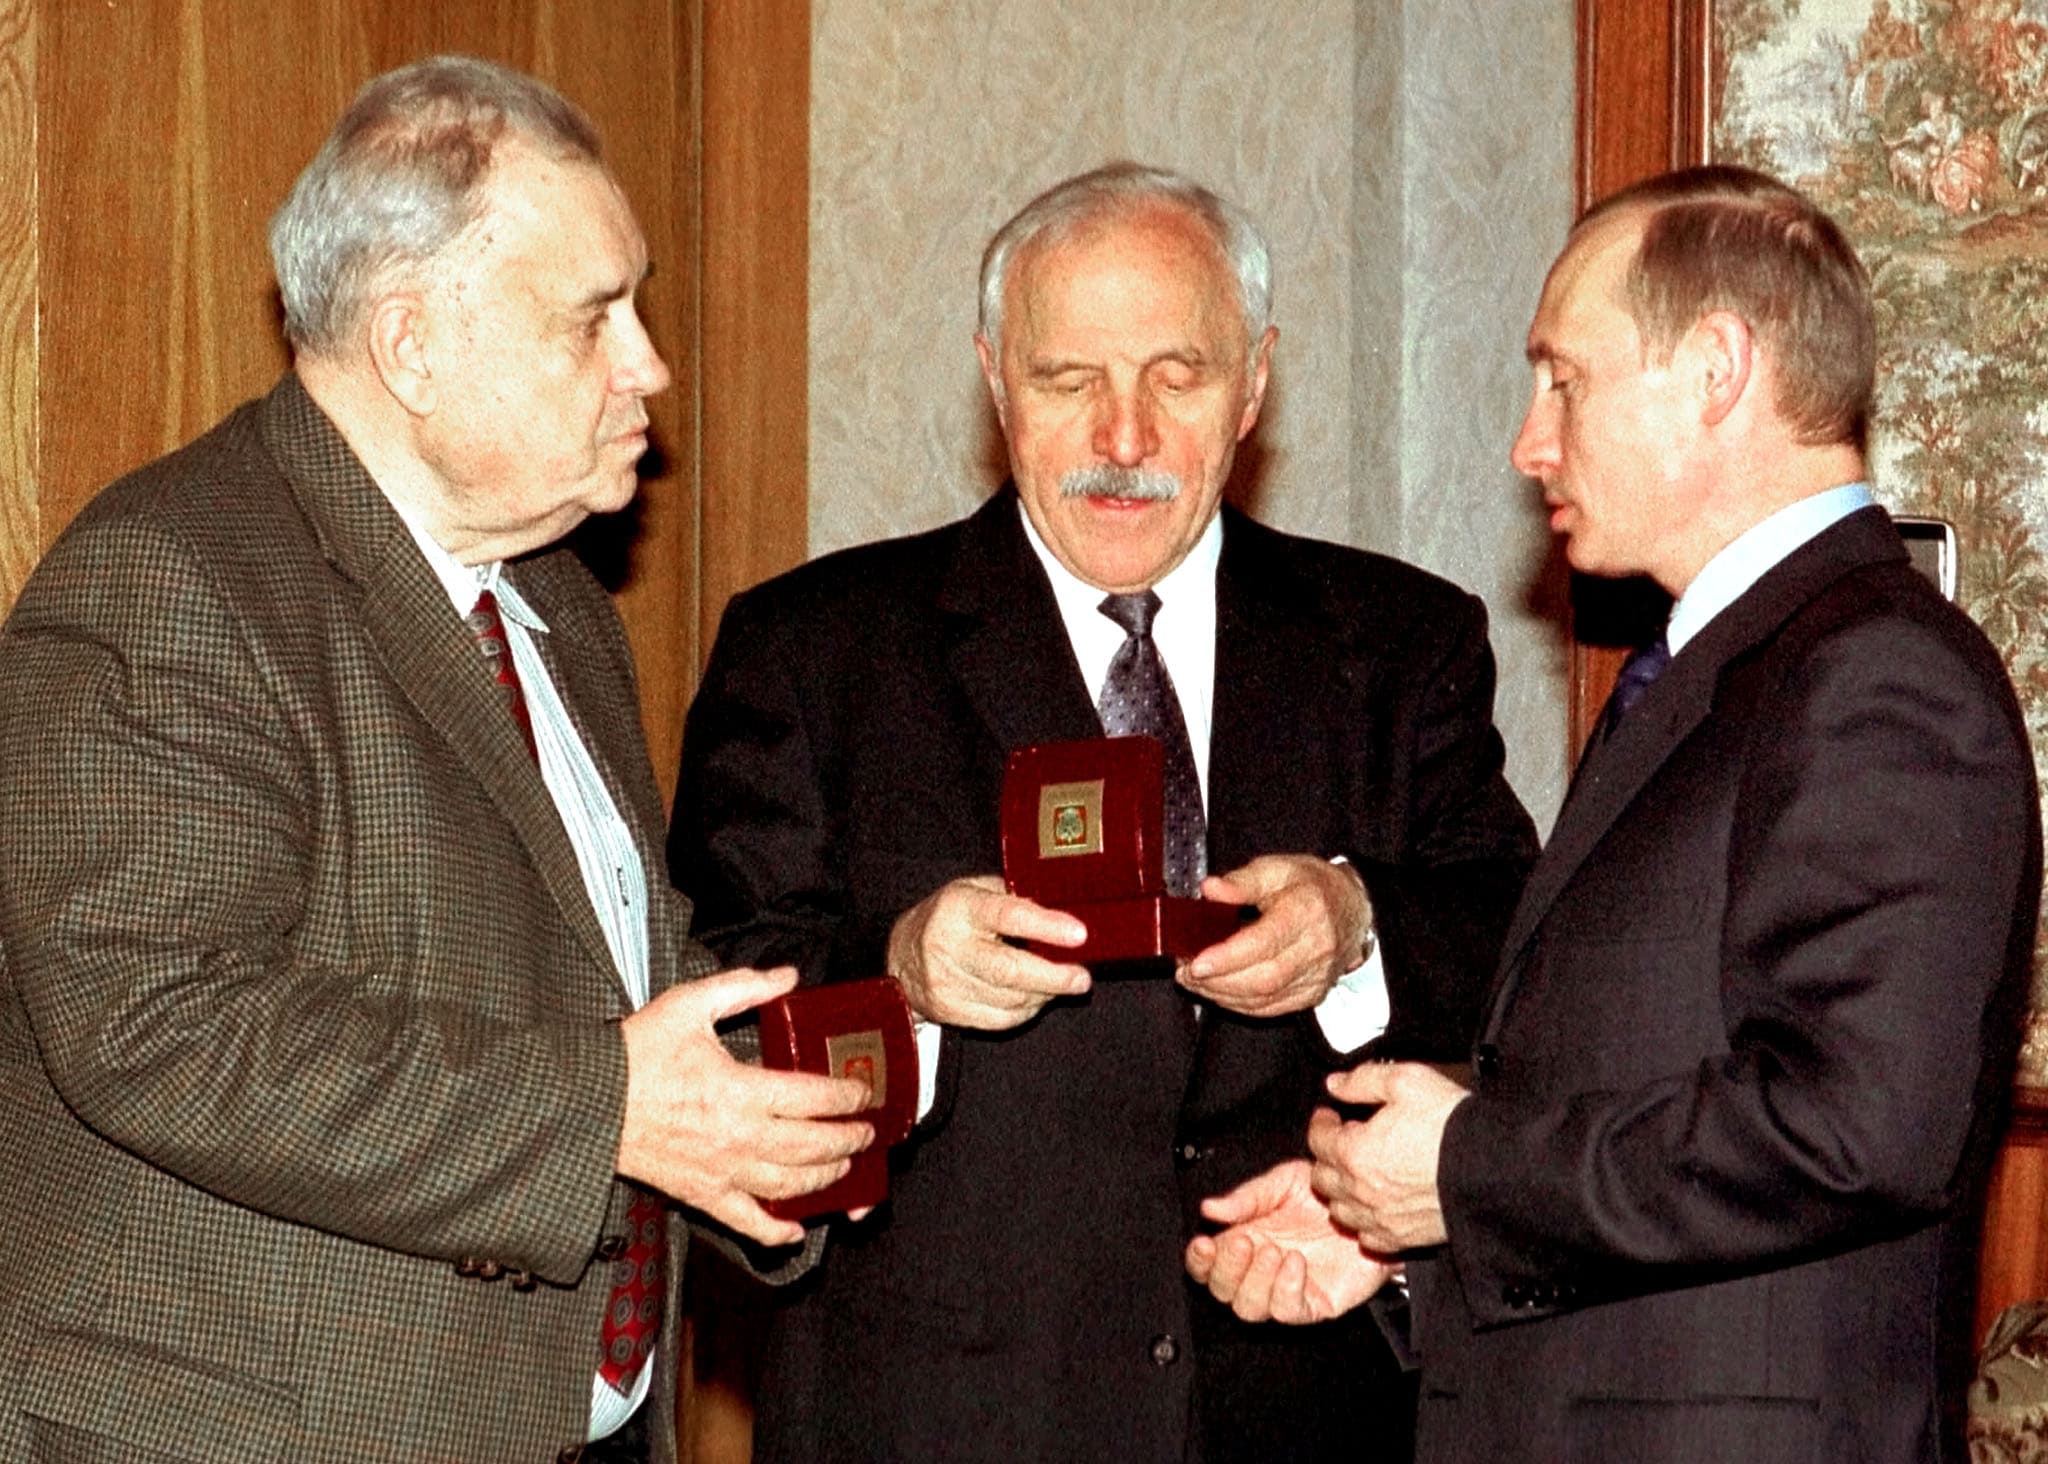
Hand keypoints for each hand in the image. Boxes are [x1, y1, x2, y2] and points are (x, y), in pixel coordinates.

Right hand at [616, 966, 877, 1246]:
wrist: (590, 1102)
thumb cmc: (635, 1054)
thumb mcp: (690, 1004)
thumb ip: (745, 987)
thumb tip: (789, 976)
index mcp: (740, 1090)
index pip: (813, 1098)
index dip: (847, 1097)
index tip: (862, 1094)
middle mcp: (738, 1137)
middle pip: (812, 1146)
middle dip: (849, 1141)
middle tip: (866, 1133)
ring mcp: (722, 1171)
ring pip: (789, 1185)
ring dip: (825, 1178)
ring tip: (844, 1166)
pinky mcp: (701, 1195)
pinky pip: (747, 1222)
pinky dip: (776, 1232)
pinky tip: (796, 1231)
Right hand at [887, 875, 1089, 1029]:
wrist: (900, 956)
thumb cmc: (948, 917)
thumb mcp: (974, 890)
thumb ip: (1012, 897)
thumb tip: (1060, 912)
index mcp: (960, 908)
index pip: (1008, 916)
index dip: (1047, 927)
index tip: (1080, 935)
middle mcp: (949, 945)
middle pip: (1009, 970)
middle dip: (1054, 976)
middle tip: (1082, 977)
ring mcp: (947, 983)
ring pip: (1009, 999)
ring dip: (1044, 994)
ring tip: (1062, 983)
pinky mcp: (949, 1011)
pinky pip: (1000, 1019)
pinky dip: (1026, 1010)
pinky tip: (1036, 997)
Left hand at [1181, 854, 1372, 1016]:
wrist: (1352, 909)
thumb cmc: (1311, 886)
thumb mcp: (1277, 868)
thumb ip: (1242, 880)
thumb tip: (1209, 889)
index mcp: (1307, 912)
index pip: (1266, 943)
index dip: (1228, 957)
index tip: (1196, 962)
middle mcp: (1316, 949)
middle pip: (1264, 978)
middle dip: (1218, 981)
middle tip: (1185, 972)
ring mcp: (1316, 977)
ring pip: (1264, 999)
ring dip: (1222, 995)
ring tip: (1194, 981)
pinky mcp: (1310, 995)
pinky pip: (1270, 1008)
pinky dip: (1238, 1004)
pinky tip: (1217, 991)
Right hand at [1185, 1160, 1395, 1322]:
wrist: (1370, 1206)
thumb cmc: (1326, 1196)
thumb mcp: (1282, 1183)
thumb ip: (1246, 1198)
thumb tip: (1209, 1208)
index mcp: (1244, 1239)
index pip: (1207, 1263)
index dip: (1199, 1260)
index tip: (1203, 1243)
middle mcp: (1259, 1269)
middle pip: (1222, 1290)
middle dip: (1226, 1268)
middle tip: (1244, 1242)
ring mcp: (1284, 1289)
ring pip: (1249, 1308)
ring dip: (1254, 1281)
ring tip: (1273, 1251)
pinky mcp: (1313, 1303)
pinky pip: (1288, 1311)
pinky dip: (1286, 1289)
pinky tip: (1296, 1263)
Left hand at [1307, 1062, 1466, 1250]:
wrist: (1494, 1168)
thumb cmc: (1453, 1126)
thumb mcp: (1404, 1081)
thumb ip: (1362, 1081)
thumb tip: (1336, 1085)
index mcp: (1354, 1152)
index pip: (1317, 1139)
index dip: (1322, 1122)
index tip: (1330, 1115)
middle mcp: (1362, 1190)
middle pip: (1322, 1178)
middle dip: (1327, 1156)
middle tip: (1342, 1141)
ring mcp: (1382, 1218)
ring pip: (1341, 1210)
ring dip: (1342, 1190)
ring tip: (1358, 1172)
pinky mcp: (1404, 1238)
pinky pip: (1369, 1237)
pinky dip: (1366, 1221)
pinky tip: (1378, 1205)